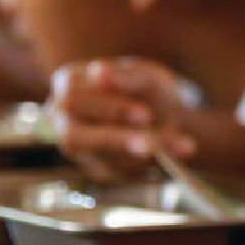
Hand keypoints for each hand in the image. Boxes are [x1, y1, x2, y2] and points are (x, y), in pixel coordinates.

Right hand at [48, 58, 196, 181]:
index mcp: (68, 83)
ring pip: (100, 158)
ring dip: (142, 157)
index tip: (146, 116)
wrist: (167, 115)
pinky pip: (118, 173)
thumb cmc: (148, 89)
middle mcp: (62, 117)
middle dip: (117, 141)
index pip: (73, 97)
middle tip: (153, 146)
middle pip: (74, 135)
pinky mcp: (97, 168)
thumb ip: (128, 76)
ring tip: (181, 149)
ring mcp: (78, 146)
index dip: (108, 109)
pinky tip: (175, 155)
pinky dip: (149, 165)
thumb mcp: (148, 76)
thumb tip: (100, 72)